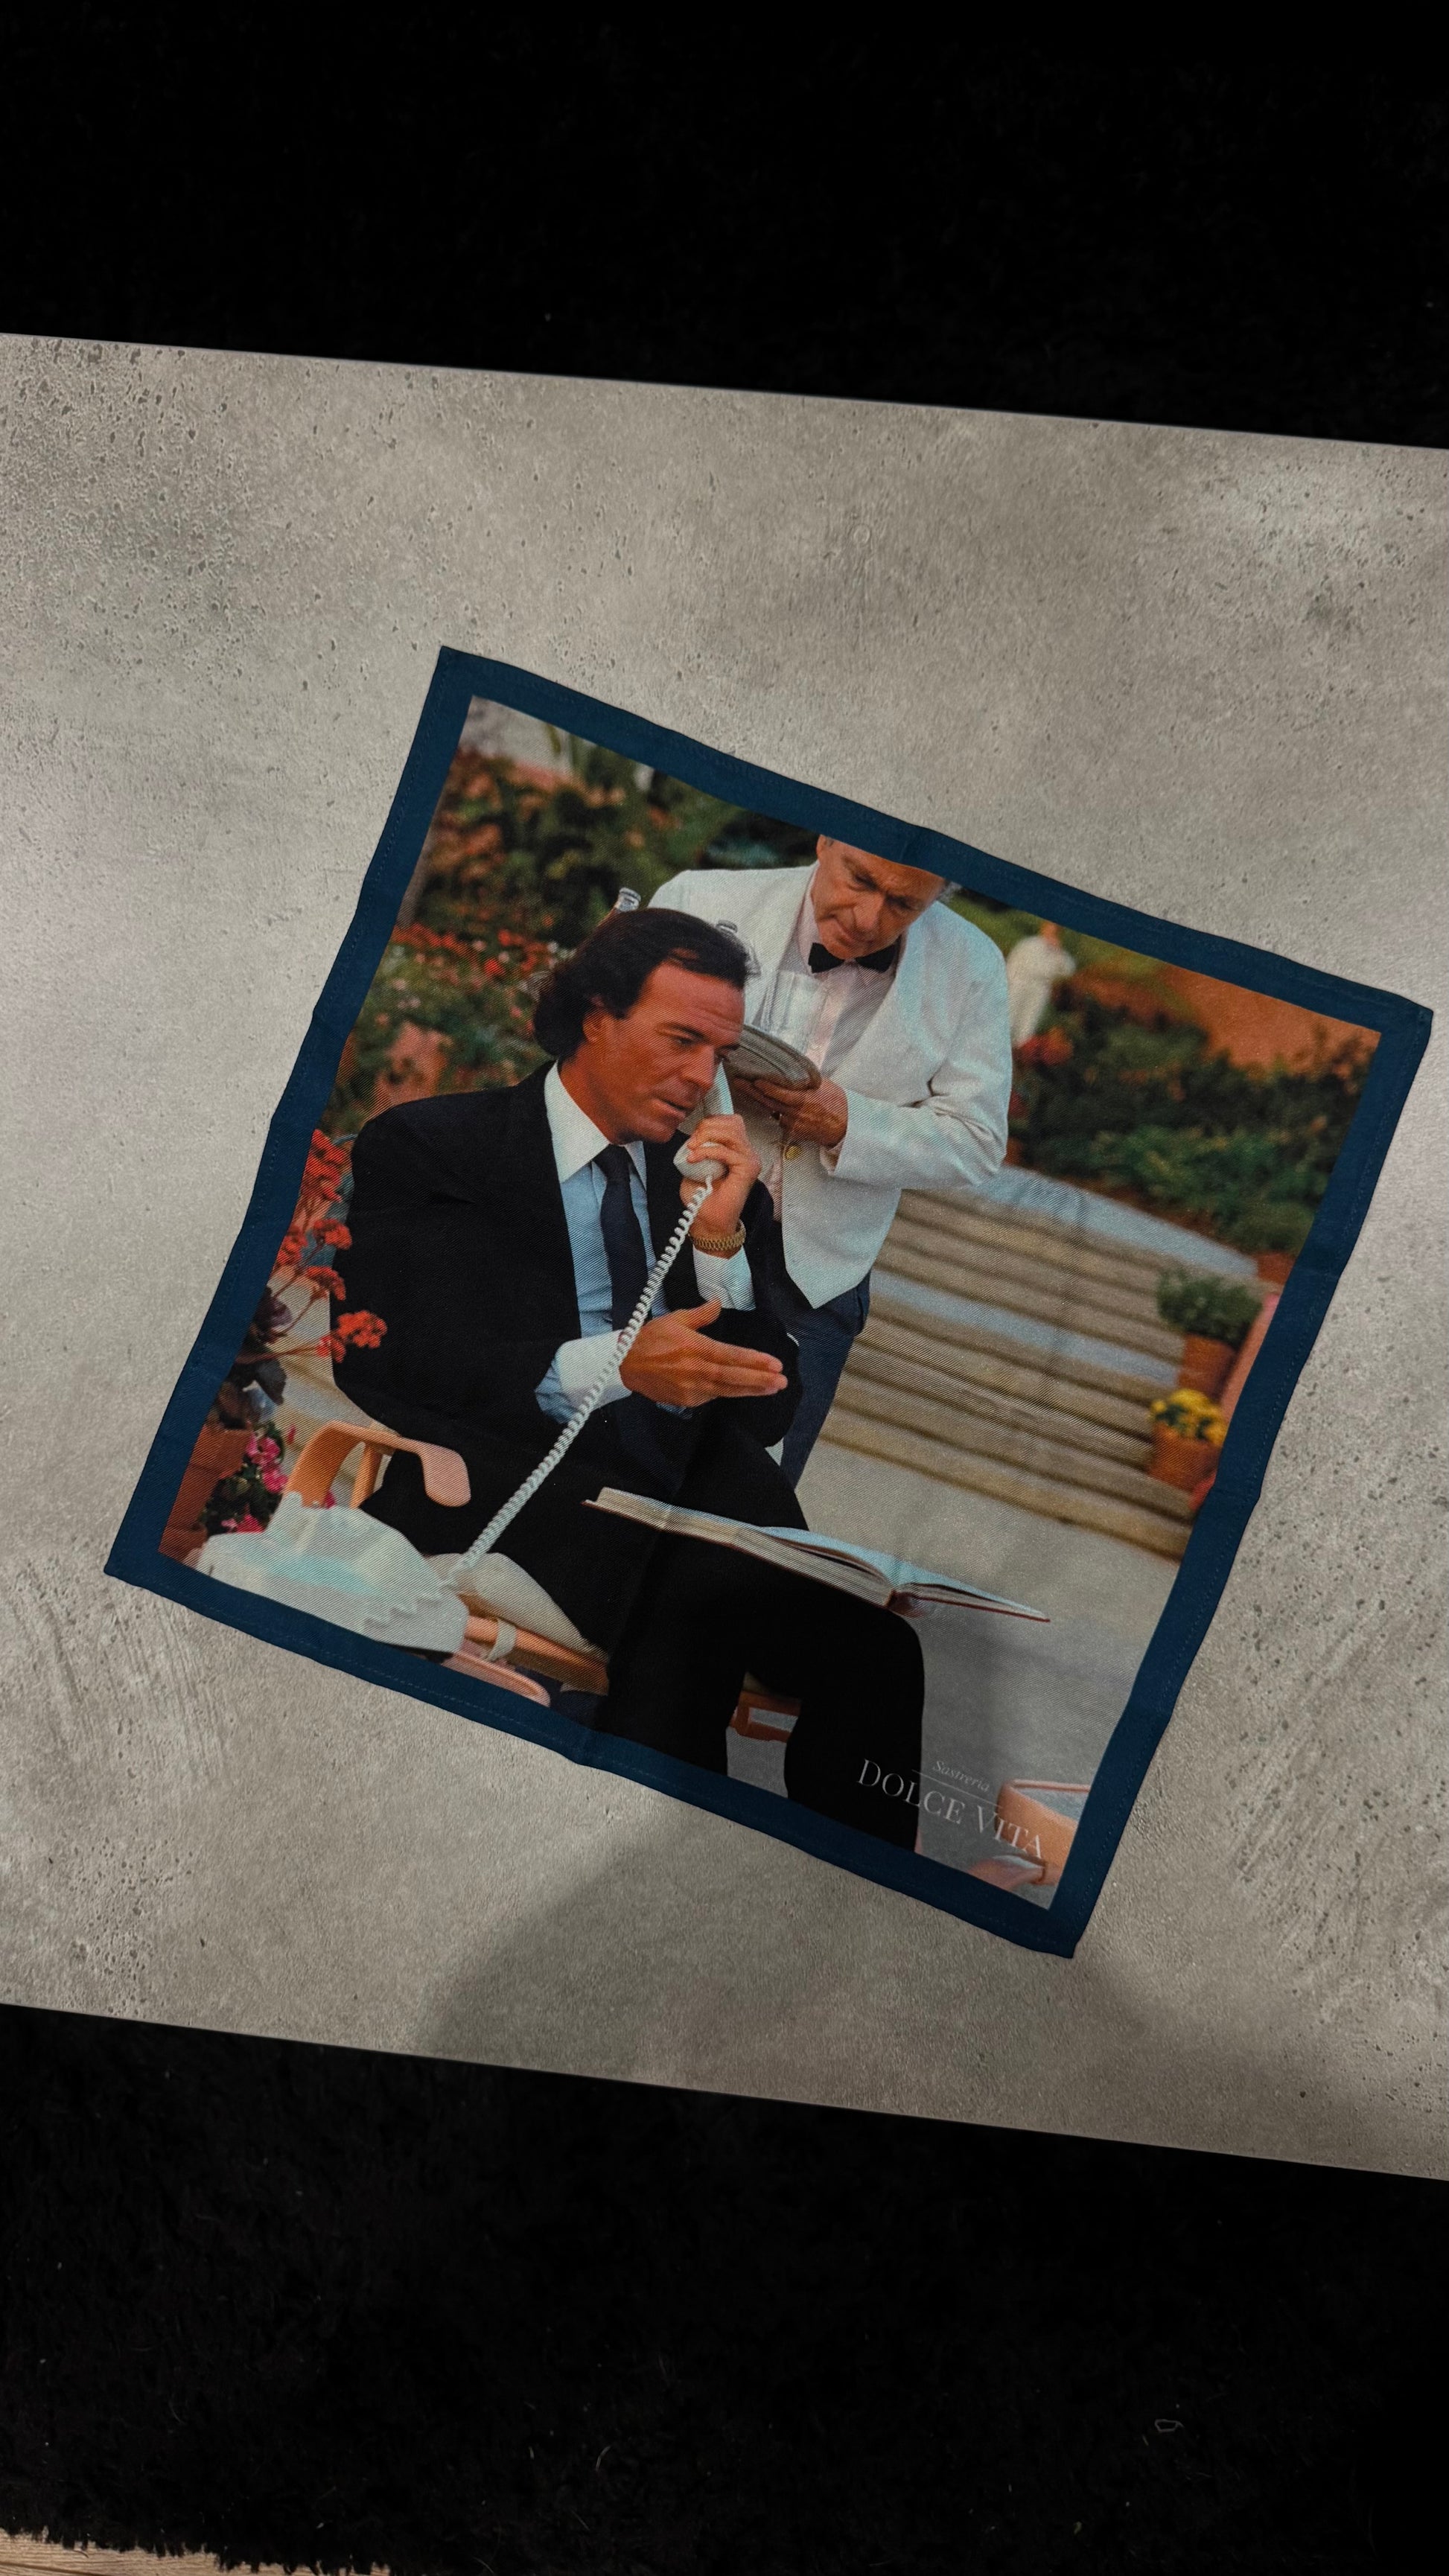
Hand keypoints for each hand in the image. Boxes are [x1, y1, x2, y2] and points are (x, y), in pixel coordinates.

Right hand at [619, 1300, 787, 1406]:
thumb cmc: (650, 1339)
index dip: (754, 1360)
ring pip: (727, 1390)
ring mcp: (691, 1388)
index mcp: (696, 1347)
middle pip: (734, 1376)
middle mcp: (696, 1370)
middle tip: (782, 1381)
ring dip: (751, 1390)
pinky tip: (744, 1391)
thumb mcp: (675, 1319)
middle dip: (760, 1379)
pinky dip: (729, 1393)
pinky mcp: (685, 1401)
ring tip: (772, 1389)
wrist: (623, 1365)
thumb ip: (700, 1314)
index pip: (732, 1355)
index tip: (774, 1363)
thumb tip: (718, 1303)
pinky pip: (712, 1397)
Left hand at [675, 1113, 759, 1234]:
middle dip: (707, 1127)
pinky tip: (695, 1158)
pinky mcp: (748, 1168)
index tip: (693, 1137)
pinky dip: (707, 1152)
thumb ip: (699, 1148)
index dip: (711, 1123)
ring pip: (731, 1131)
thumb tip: (694, 1135)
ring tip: (693, 1149)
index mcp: (738, 1149)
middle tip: (691, 1143)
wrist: (708, 1222)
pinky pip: (727, 1151)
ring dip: (707, 1137)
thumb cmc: (702, 1197)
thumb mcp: (696, 1165)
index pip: (730, 1122)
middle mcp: (747, 1152)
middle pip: (732, 1122)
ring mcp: (750, 1159)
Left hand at [751, 1075, 848, 1149]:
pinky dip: (778, 1113)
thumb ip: (805, 1078)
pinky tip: (778, 1106)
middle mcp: (796, 1113)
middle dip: (752, 1091)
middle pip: (769, 1101)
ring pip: (773, 1111)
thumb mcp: (823, 1084)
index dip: (764, 1087)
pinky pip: (780, 1120)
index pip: (779, 1093)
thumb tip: (791, 1067)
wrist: (845, 1126)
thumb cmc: (837, 1102)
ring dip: (762, 1101)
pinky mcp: (793, 1132)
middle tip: (738, 1082)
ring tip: (749, 1089)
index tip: (753, 1080)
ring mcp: (793, 1124)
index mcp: (804, 1100)